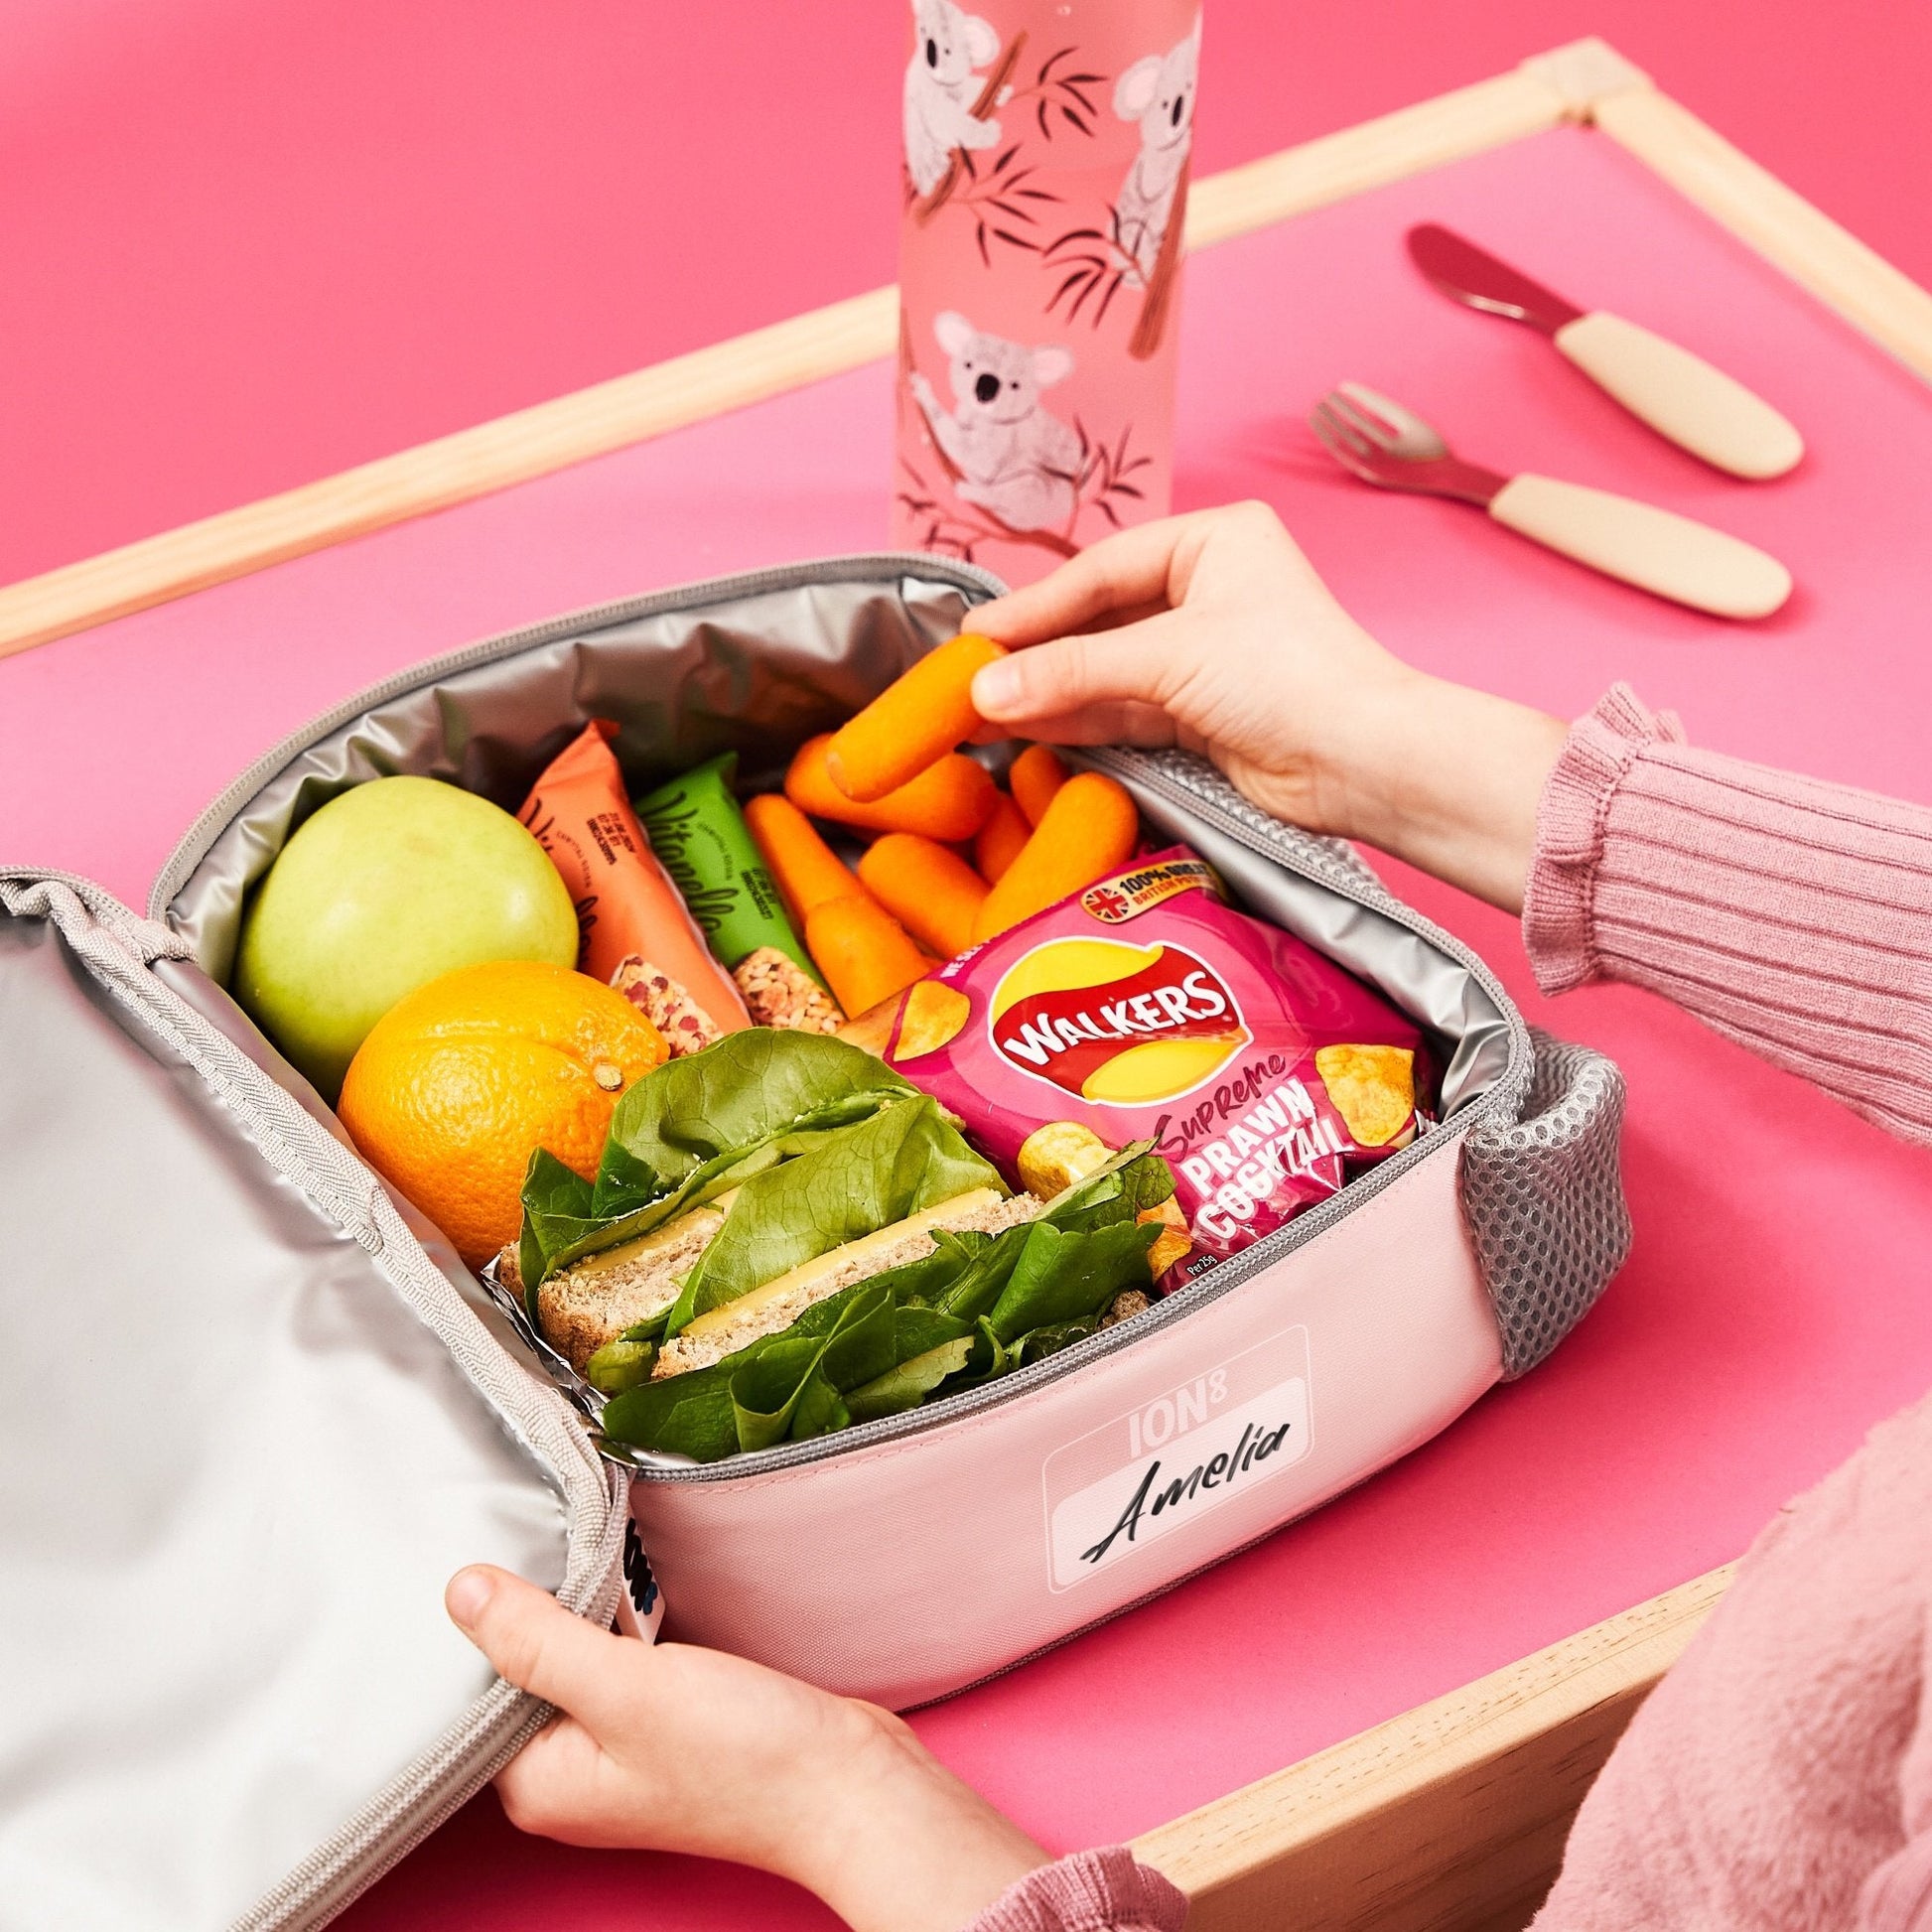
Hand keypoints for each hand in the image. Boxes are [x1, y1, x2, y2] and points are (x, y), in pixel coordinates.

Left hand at [445, 1566, 1047, 1931]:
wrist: (848, 1783)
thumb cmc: (743, 1757)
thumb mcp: (625, 1686)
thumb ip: (539, 1639)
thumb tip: (460, 1592)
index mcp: (539, 1785)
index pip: (474, 1691)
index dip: (479, 1622)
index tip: (483, 1554)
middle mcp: (572, 1775)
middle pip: (521, 1673)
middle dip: (531, 1609)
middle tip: (538, 1540)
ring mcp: (621, 1750)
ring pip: (572, 1660)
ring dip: (580, 1609)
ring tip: (588, 1556)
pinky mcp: (665, 1724)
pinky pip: (618, 1661)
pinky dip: (620, 1622)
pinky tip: (631, 1586)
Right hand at [967, 502, 1568, 912]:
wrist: (1365, 762)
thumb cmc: (1288, 676)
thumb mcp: (1168, 659)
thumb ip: (1071, 673)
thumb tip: (983, 690)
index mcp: (1214, 542)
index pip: (1100, 571)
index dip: (1033, 606)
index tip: (972, 637)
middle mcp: (1210, 592)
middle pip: (1099, 622)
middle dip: (1036, 655)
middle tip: (966, 679)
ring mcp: (1206, 656)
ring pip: (1107, 672)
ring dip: (1049, 694)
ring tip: (980, 712)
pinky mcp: (1204, 715)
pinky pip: (1124, 712)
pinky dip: (1078, 722)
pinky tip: (1025, 729)